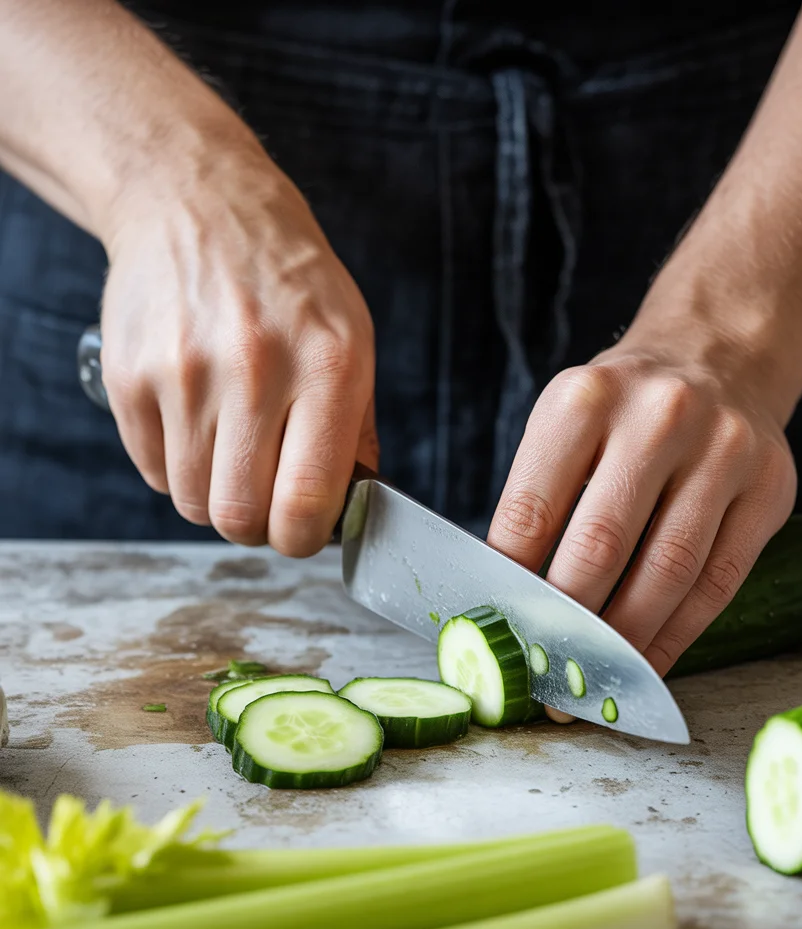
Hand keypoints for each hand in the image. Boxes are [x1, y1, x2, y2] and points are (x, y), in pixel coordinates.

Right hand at [99, 138, 375, 555]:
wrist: (198, 202)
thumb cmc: (287, 280)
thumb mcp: (353, 338)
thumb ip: (357, 430)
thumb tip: (350, 509)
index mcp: (327, 366)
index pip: (305, 501)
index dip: (302, 537)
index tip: (302, 530)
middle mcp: (254, 371)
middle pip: (239, 517)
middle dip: (257, 527)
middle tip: (265, 499)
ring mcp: (183, 374)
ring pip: (194, 503)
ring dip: (217, 497)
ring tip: (232, 453)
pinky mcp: (129, 377)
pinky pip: (154, 472)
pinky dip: (179, 468)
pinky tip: (197, 425)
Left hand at [487, 324, 796, 687]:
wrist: (717, 357)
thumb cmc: (622, 410)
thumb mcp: (565, 424)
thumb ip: (537, 500)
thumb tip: (506, 603)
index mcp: (585, 401)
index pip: (532, 512)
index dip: (511, 585)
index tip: (499, 634)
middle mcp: (658, 418)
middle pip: (599, 548)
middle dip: (565, 624)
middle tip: (541, 673)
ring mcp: (723, 452)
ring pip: (666, 574)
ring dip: (622, 642)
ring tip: (590, 681)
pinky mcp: (770, 490)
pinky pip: (717, 585)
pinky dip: (676, 636)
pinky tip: (645, 663)